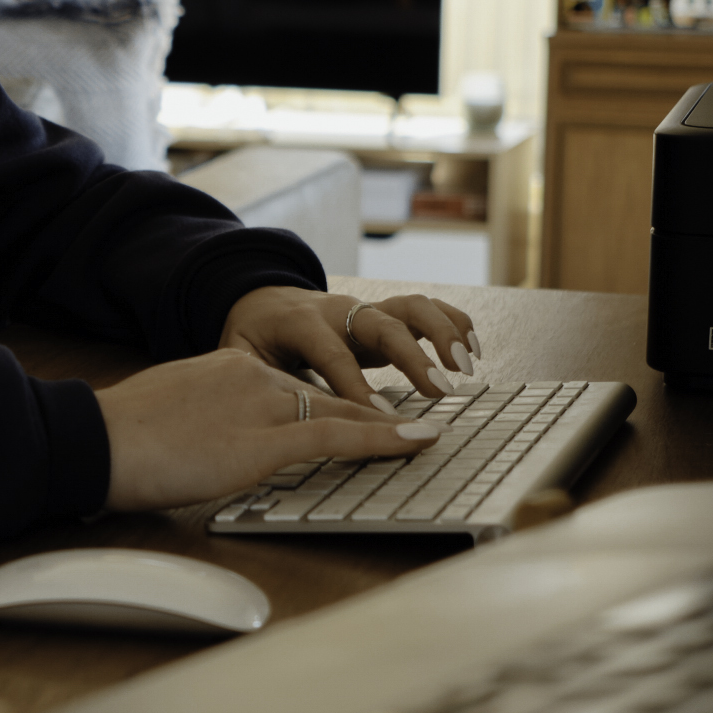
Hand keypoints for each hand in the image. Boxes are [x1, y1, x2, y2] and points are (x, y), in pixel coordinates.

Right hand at [94, 349, 442, 513]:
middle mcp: (251, 376)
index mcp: (227, 368)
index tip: (364, 416)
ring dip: (390, 428)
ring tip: (431, 437)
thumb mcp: (170, 420)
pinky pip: (338, 434)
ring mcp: (260, 404)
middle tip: (418, 428)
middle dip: (374, 415)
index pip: (296, 388)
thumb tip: (212, 446)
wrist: (95, 441)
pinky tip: (418, 441)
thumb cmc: (119, 441)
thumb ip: (204, 424)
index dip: (337, 405)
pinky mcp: (264, 439)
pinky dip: (385, 438)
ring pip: (342, 411)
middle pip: (327, 396)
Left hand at [219, 286, 483, 407]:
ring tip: (466, 368)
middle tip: (440, 391)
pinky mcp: (384, 312)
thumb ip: (253, 376)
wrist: (261, 298)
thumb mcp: (238, 353)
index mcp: (299, 322)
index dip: (355, 384)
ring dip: (442, 333)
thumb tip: (264, 412)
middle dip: (413, 357)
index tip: (379, 414)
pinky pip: (425, 308)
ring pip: (411, 305)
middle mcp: (337, 309)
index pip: (332, 354)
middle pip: (381, 325)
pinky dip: (453, 322)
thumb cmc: (251, 336)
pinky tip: (473, 349)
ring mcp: (364, 308)